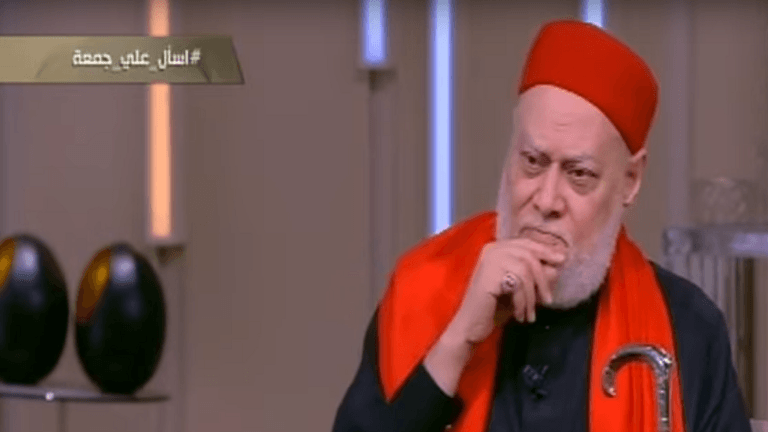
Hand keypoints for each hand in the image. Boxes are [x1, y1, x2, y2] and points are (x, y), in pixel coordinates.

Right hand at [445, 238, 565, 343]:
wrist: (471, 326)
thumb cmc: (495, 307)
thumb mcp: (521, 289)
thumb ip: (536, 275)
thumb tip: (557, 265)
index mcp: (497, 248)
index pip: (527, 243)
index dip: (545, 250)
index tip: (562, 260)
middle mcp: (492, 249)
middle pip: (529, 255)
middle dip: (543, 278)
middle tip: (549, 299)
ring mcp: (489, 261)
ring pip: (525, 269)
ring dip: (532, 295)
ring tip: (531, 313)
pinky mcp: (488, 275)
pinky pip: (517, 283)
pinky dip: (522, 302)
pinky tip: (520, 315)